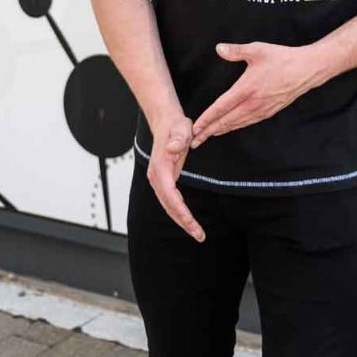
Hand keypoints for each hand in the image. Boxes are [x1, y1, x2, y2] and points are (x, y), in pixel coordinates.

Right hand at [147, 111, 205, 241]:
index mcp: (160, 168)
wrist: (165, 121)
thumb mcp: (181, 128)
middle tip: (199, 235)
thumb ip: (179, 138)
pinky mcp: (164, 180)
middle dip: (183, 222)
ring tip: (197, 232)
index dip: (180, 211)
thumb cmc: (175, 125)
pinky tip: (189, 219)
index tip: (192, 223)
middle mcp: (156, 176)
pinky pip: (170, 200)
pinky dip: (179, 211)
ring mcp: (158, 179)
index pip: (170, 196)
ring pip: (169, 205)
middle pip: (169, 206)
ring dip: (182, 220)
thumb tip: (173, 148)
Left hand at [190, 40, 322, 146]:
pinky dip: (235, 127)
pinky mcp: (269, 111)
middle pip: (226, 121)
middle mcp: (253, 103)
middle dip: (209, 131)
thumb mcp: (257, 50)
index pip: (221, 107)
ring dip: (221, 130)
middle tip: (195, 141)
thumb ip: (236, 51)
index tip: (195, 128)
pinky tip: (229, 127)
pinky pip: (248, 122)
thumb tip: (219, 48)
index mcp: (247, 89)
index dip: (207, 119)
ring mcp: (262, 110)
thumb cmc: (282, 59)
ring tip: (208, 136)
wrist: (306, 70)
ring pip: (237, 124)